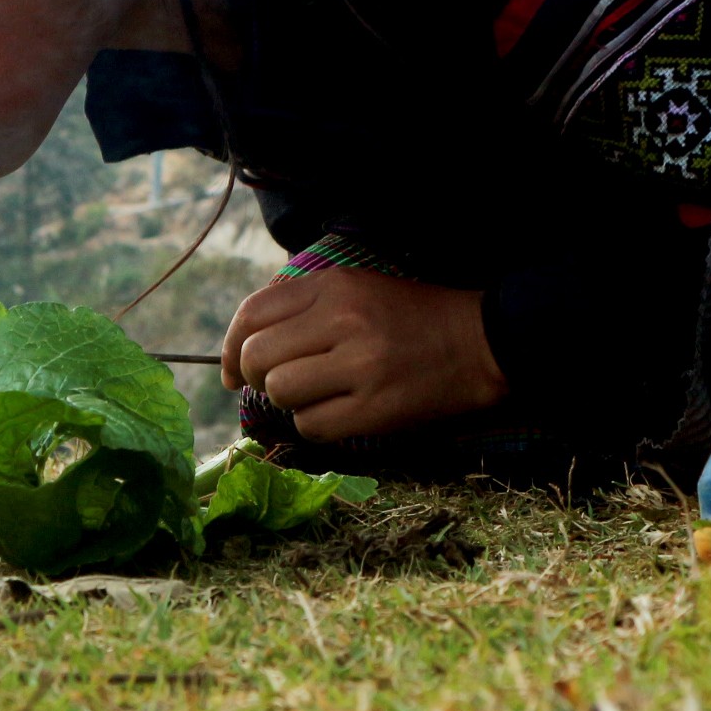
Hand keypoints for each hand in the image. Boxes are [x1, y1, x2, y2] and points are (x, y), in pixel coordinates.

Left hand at [220, 267, 507, 441]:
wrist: (481, 342)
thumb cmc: (412, 316)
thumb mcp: (358, 287)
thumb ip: (304, 303)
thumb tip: (244, 342)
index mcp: (334, 285)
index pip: (252, 313)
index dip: (228, 347)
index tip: (230, 370)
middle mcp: (343, 320)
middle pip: (257, 356)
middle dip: (253, 377)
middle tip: (272, 384)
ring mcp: (360, 366)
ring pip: (281, 392)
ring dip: (288, 400)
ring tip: (315, 395)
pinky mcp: (376, 408)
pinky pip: (312, 426)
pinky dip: (315, 424)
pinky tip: (338, 412)